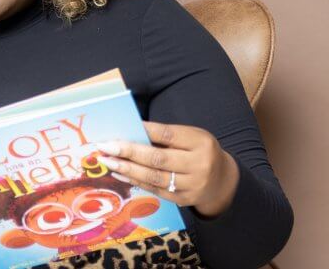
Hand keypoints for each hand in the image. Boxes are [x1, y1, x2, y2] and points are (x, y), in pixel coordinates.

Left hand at [95, 121, 240, 217]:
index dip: (144, 131)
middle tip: (106, 147)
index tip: (122, 129)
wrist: (222, 182)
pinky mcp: (182, 200)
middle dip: (128, 152)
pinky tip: (120, 174)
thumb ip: (167, 136)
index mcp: (201, 142)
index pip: (168, 135)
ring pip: (154, 177)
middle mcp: (199, 165)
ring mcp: (191, 185)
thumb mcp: (192, 137)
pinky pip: (154, 189)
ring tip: (107, 161)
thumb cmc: (200, 151)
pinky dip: (135, 181)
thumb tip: (132, 132)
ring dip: (127, 169)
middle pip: (158, 159)